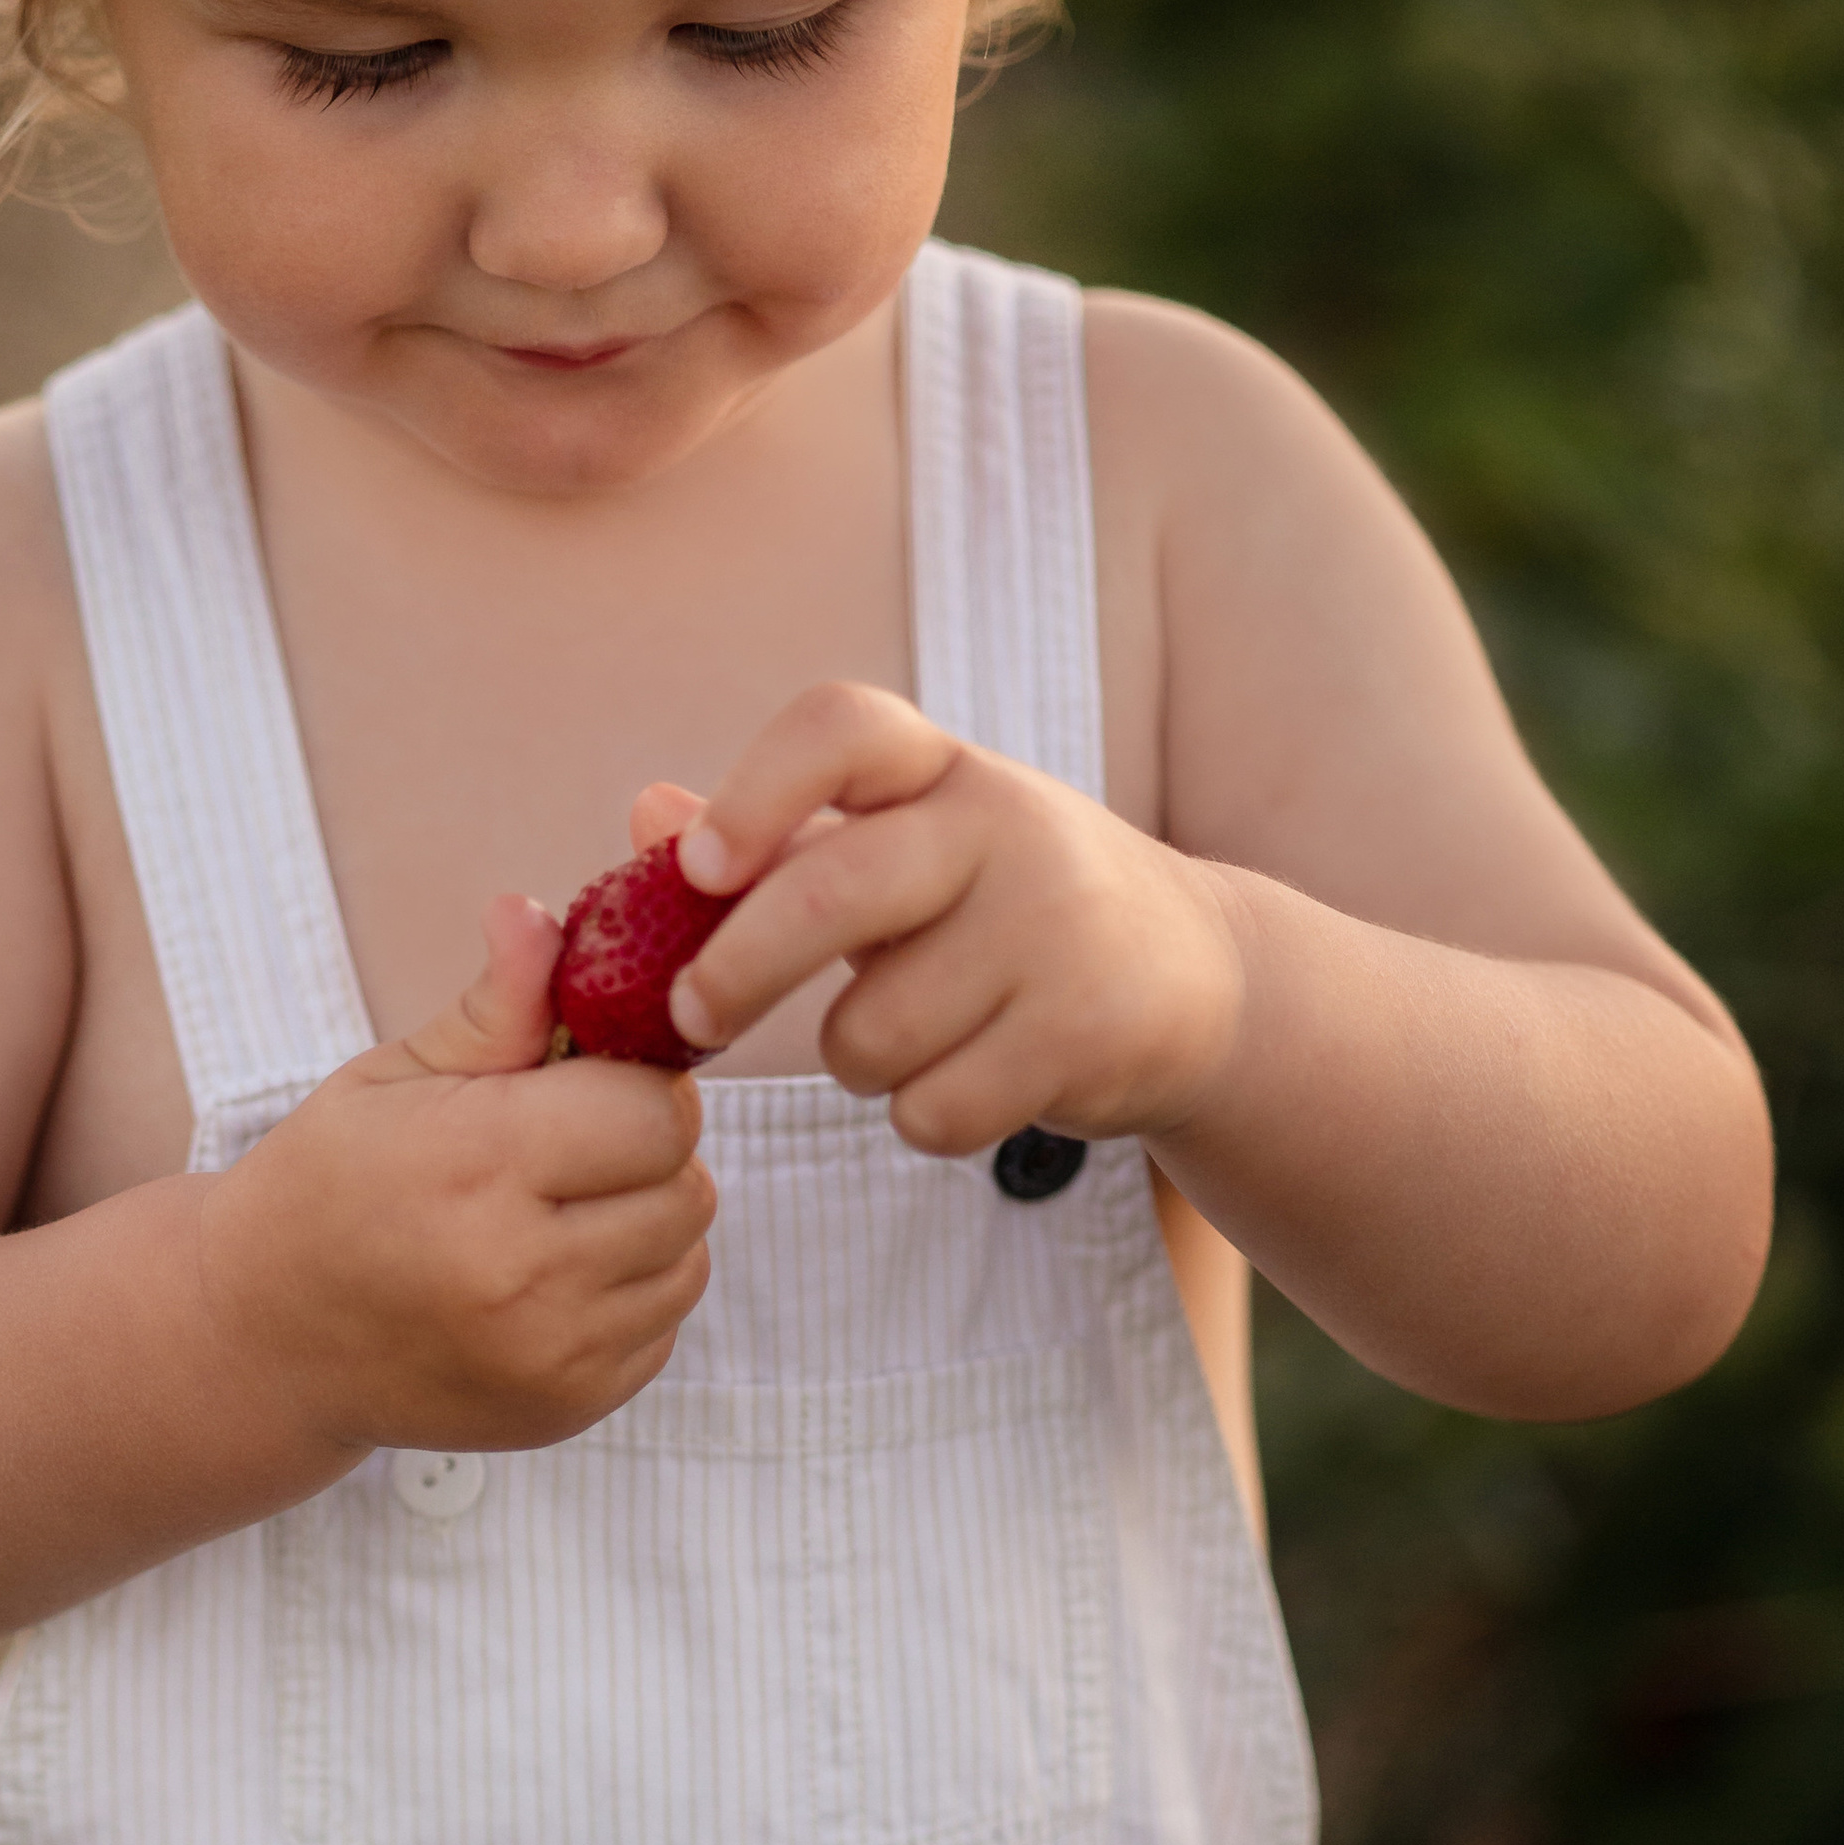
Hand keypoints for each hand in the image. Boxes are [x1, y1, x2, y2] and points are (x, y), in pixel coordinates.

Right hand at [198, 895, 715, 1454]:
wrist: (265, 1337)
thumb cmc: (330, 1185)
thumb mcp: (393, 1077)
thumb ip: (493, 1006)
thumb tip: (537, 914)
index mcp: (474, 1164)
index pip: (653, 1109)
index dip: (630, 1084)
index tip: (580, 1087)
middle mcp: (518, 1272)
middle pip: (685, 1183)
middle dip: (643, 1152)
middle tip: (570, 1149)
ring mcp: (547, 1354)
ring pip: (688, 1255)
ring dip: (646, 1223)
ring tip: (560, 1213)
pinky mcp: (567, 1408)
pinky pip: (664, 1324)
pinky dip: (630, 1293)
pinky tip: (552, 1278)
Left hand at [659, 684, 1245, 1155]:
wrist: (1197, 975)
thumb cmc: (1006, 907)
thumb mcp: (909, 849)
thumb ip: (782, 837)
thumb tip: (646, 813)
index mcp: (942, 771)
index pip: (840, 726)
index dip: (755, 791)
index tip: (695, 867)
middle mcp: (1004, 827)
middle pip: (831, 896)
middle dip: (736, 971)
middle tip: (690, 1016)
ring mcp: (1054, 929)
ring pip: (872, 1034)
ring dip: (859, 1063)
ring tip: (912, 1039)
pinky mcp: (1086, 1032)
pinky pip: (935, 1109)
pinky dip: (925, 1118)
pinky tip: (970, 1083)